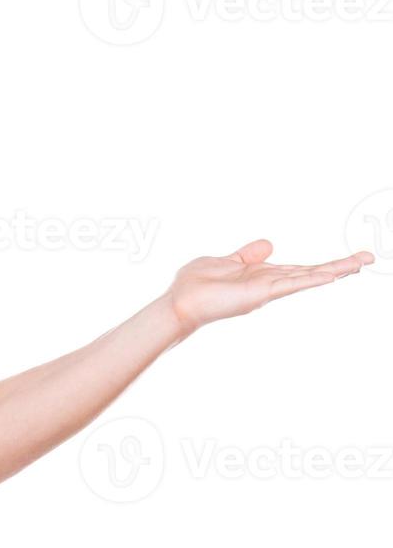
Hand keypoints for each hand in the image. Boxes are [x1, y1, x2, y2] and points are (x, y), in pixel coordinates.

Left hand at [164, 238, 373, 335]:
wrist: (180, 303)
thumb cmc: (195, 285)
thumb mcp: (225, 260)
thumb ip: (248, 254)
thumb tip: (270, 244)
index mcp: (262, 275)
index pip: (298, 268)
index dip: (322, 264)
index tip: (347, 260)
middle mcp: (269, 283)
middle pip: (310, 272)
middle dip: (339, 266)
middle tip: (368, 258)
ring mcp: (267, 289)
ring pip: (307, 277)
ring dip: (334, 270)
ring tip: (361, 263)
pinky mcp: (260, 293)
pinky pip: (291, 283)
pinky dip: (310, 278)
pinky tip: (331, 274)